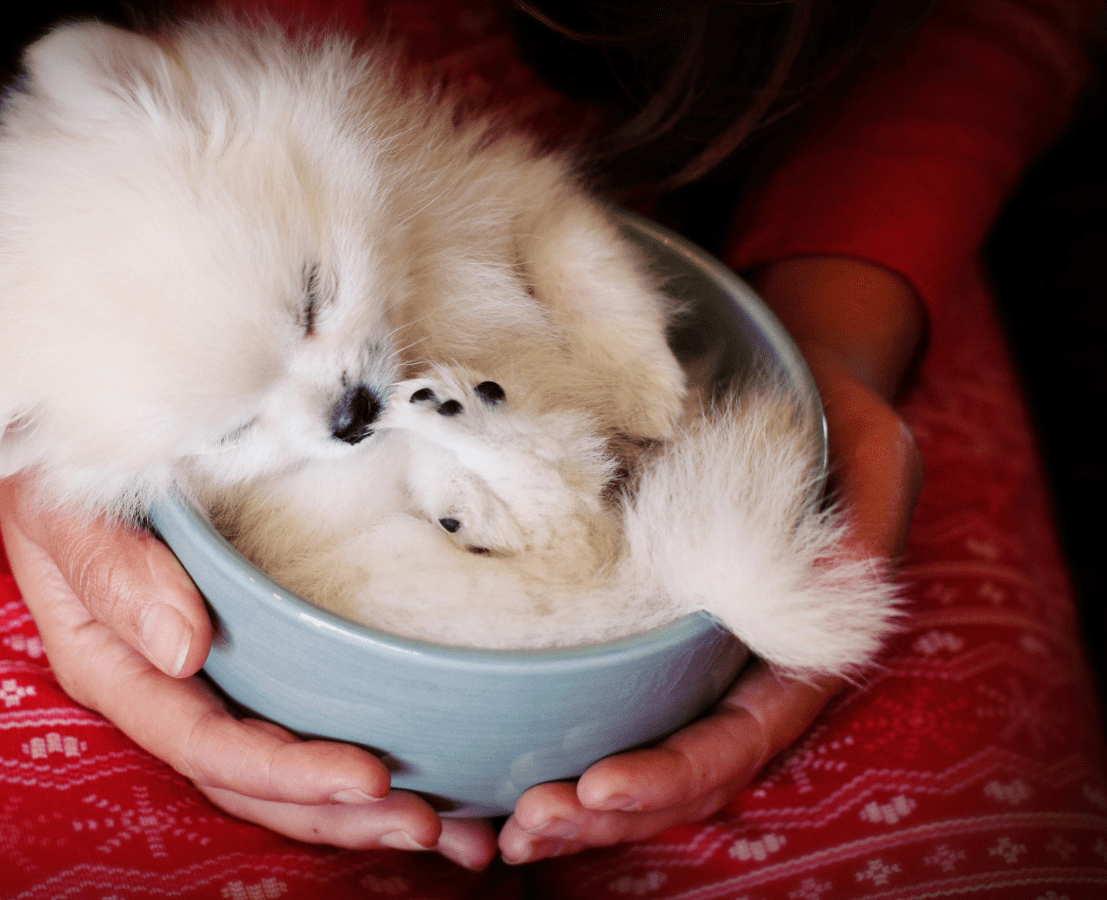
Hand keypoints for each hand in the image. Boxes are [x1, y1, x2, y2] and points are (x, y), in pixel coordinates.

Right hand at [0, 476, 497, 867]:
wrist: (72, 423)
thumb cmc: (58, 461)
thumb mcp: (64, 503)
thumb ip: (111, 571)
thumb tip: (182, 649)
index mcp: (116, 666)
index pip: (205, 744)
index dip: (286, 772)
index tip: (368, 777)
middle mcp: (167, 684)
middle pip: (255, 779)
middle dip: (341, 813)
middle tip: (435, 828)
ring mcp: (211, 669)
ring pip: (285, 760)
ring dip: (364, 804)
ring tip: (457, 829)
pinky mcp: (251, 642)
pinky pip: (304, 707)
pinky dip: (365, 738)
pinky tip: (434, 766)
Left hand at [499, 256, 925, 862]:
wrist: (783, 380)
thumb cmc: (827, 412)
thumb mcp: (865, 447)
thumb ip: (861, 515)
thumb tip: (846, 572)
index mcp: (797, 646)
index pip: (741, 737)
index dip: (675, 773)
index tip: (598, 787)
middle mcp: (740, 667)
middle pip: (682, 770)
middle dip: (607, 811)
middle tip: (526, 825)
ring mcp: (689, 653)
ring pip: (639, 749)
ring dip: (577, 801)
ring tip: (503, 826)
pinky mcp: (641, 625)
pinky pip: (605, 696)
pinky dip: (559, 738)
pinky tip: (500, 766)